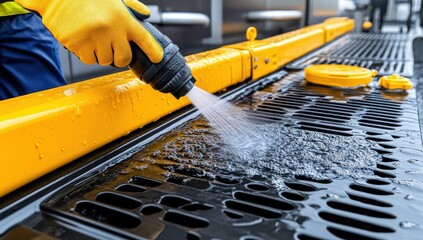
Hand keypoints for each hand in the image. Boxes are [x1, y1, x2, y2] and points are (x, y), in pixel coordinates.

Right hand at [16, 0, 163, 66]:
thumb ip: (131, 6)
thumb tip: (145, 14)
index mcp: (122, 18)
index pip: (144, 38)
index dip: (153, 50)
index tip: (157, 58)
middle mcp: (111, 30)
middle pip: (123, 58)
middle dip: (120, 57)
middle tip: (113, 48)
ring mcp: (94, 39)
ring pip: (105, 60)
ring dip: (101, 54)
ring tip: (94, 38)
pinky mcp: (78, 46)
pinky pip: (88, 60)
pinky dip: (87, 54)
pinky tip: (83, 40)